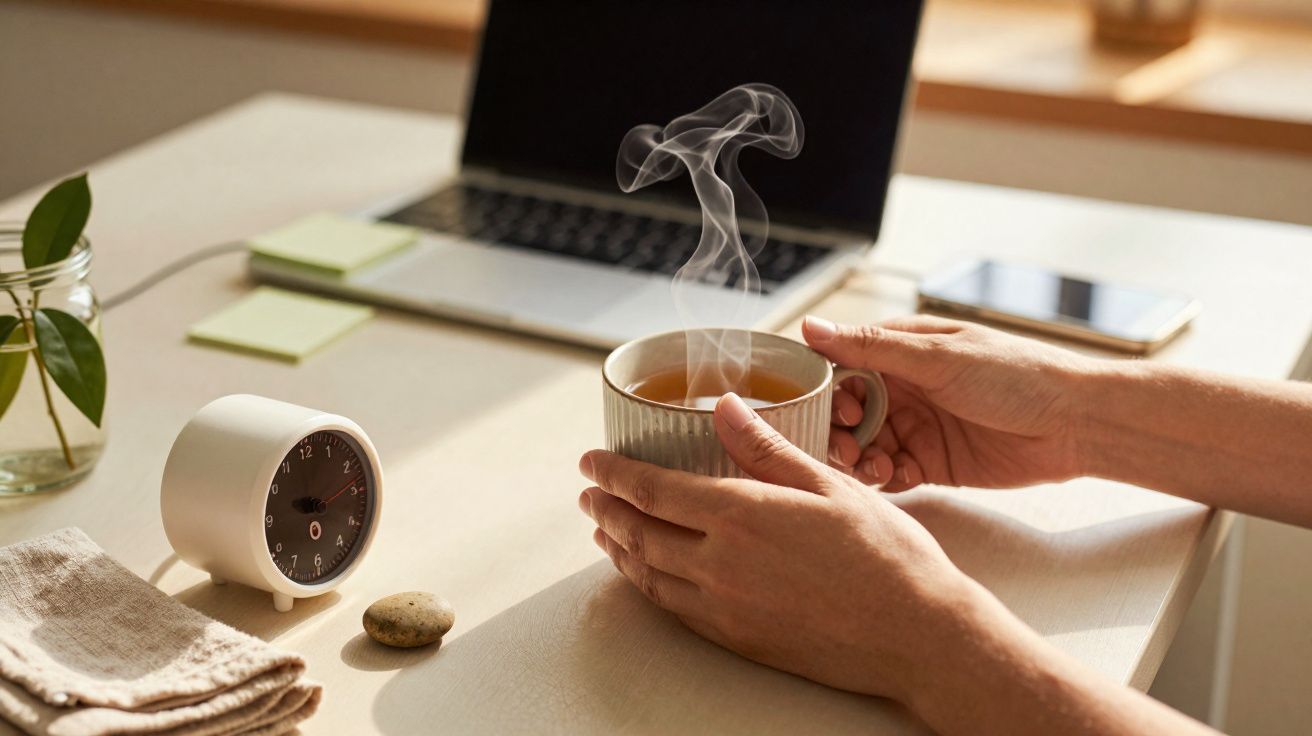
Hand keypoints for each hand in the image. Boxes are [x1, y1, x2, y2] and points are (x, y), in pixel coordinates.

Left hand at [577, 394, 982, 702]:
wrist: (917, 637)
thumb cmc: (887, 557)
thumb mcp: (830, 485)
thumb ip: (768, 447)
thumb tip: (726, 407)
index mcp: (741, 514)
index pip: (652, 488)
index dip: (613, 472)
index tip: (590, 462)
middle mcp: (721, 564)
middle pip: (639, 531)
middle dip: (605, 507)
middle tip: (588, 492)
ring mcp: (724, 607)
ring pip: (649, 574)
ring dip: (617, 547)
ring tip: (603, 528)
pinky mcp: (737, 639)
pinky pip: (673, 608)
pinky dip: (647, 585)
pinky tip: (646, 573)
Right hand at [804, 315, 1092, 491]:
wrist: (1077, 423)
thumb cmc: (1019, 375)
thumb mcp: (939, 356)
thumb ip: (871, 347)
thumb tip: (812, 326)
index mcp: (901, 351)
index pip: (840, 367)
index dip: (827, 391)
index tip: (835, 409)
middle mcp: (904, 388)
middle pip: (845, 413)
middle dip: (838, 432)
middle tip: (848, 447)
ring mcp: (917, 426)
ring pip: (863, 446)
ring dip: (858, 459)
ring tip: (876, 467)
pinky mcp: (932, 463)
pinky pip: (890, 473)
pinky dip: (884, 479)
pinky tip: (895, 477)